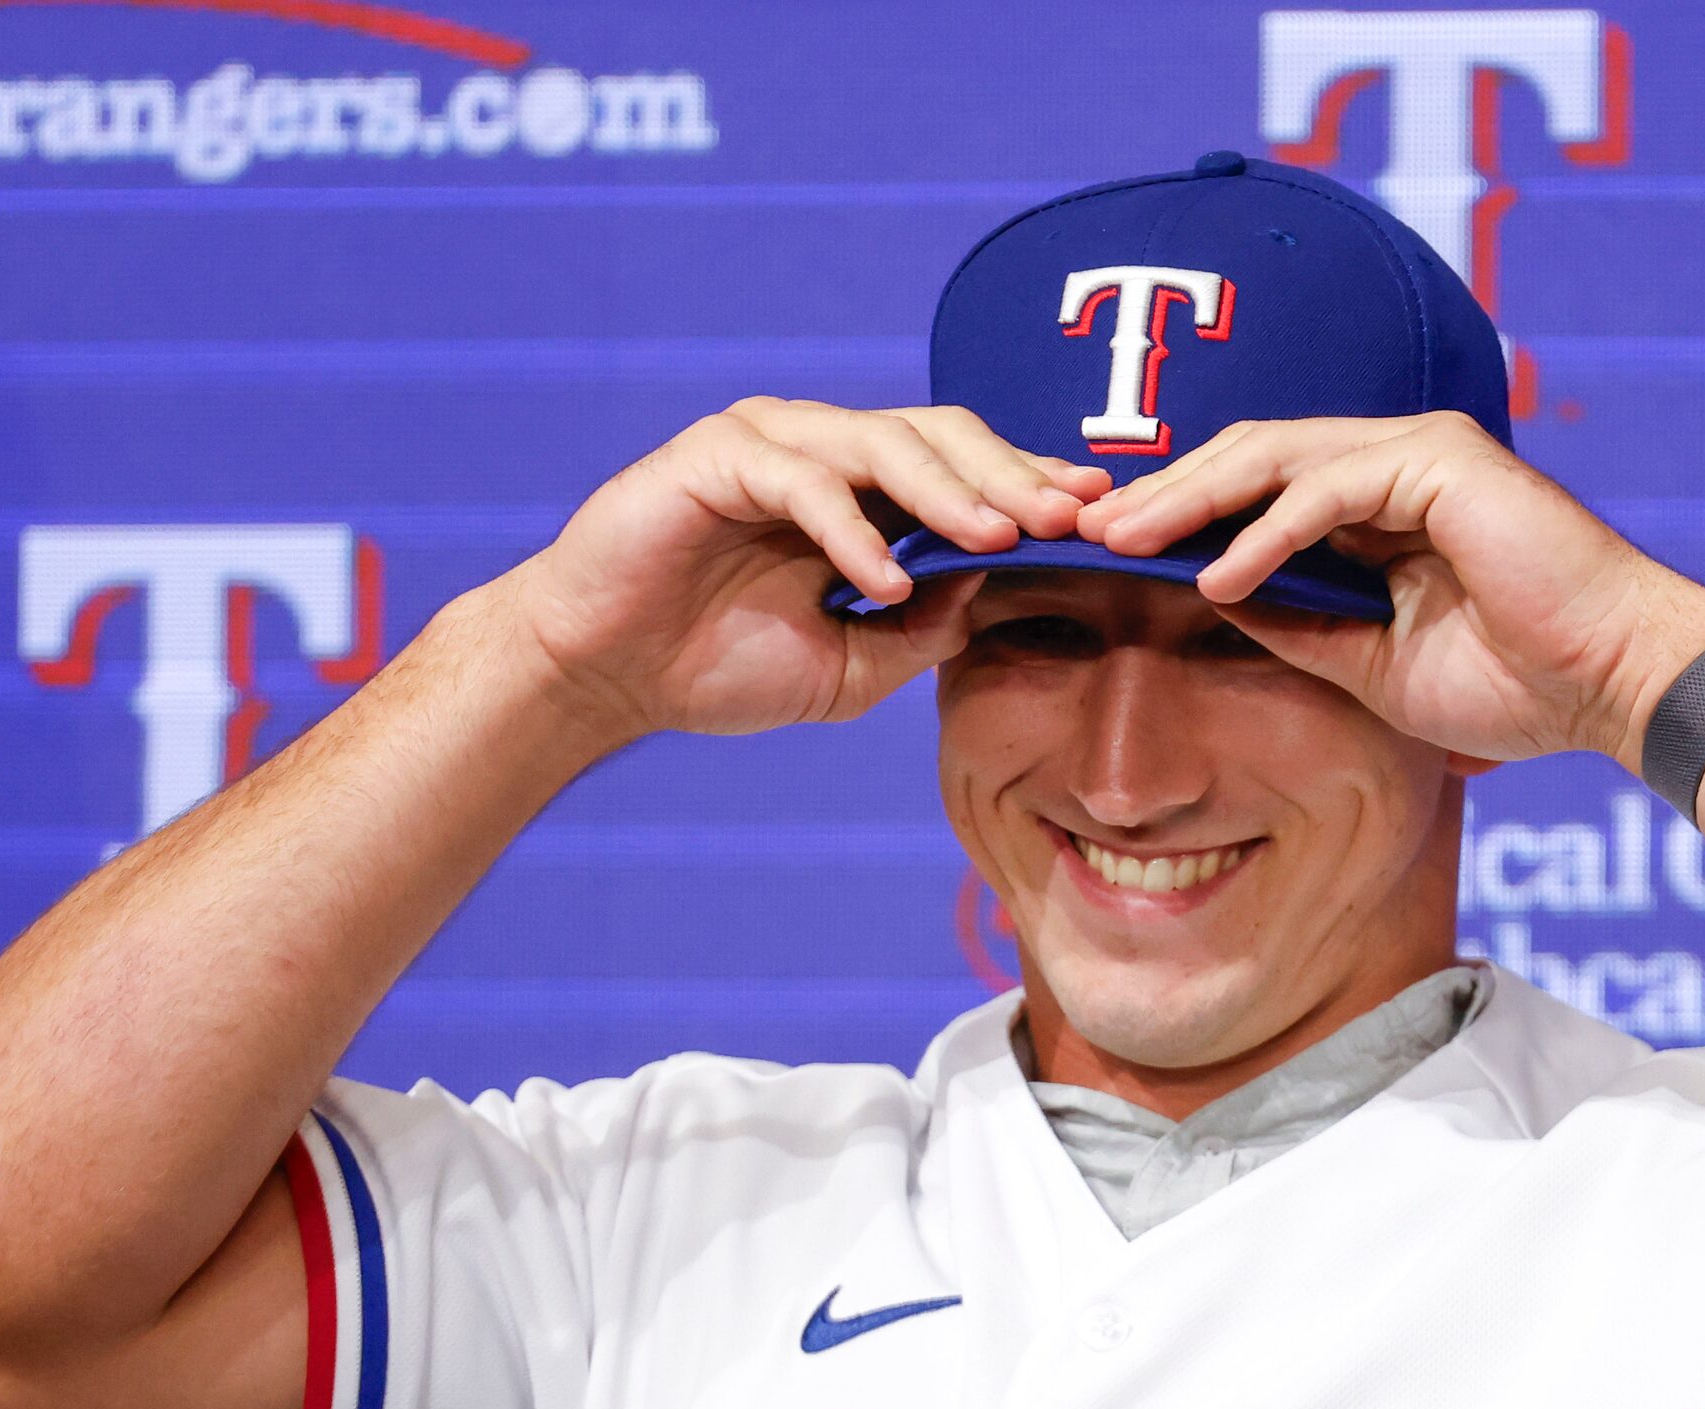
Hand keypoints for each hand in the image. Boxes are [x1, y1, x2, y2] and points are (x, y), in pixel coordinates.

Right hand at [493, 399, 1111, 740]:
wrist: (604, 675)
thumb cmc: (717, 666)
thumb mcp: (854, 666)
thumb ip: (926, 628)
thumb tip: (998, 588)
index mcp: (862, 491)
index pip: (966, 468)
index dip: (1033, 488)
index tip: (1100, 520)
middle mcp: (823, 450)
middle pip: (941, 437)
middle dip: (1013, 478)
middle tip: (1072, 517)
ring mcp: (770, 443)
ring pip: (882, 442)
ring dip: (949, 491)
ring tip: (999, 538)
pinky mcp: (716, 456)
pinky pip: (804, 481)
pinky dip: (852, 530)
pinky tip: (886, 580)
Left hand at [1075, 412, 1704, 765]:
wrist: (1611, 687)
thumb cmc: (1515, 682)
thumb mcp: (1374, 663)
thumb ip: (1302, 625)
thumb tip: (1219, 609)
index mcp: (1381, 499)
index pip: (1257, 488)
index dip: (1181, 517)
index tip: (1110, 555)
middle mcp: (1396, 459)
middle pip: (1250, 456)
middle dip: (1164, 493)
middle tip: (1087, 530)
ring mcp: (1420, 451)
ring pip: (1276, 455)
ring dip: (1194, 499)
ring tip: (1127, 540)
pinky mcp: (1443, 463)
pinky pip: (1328, 488)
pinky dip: (1266, 531)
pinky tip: (1218, 576)